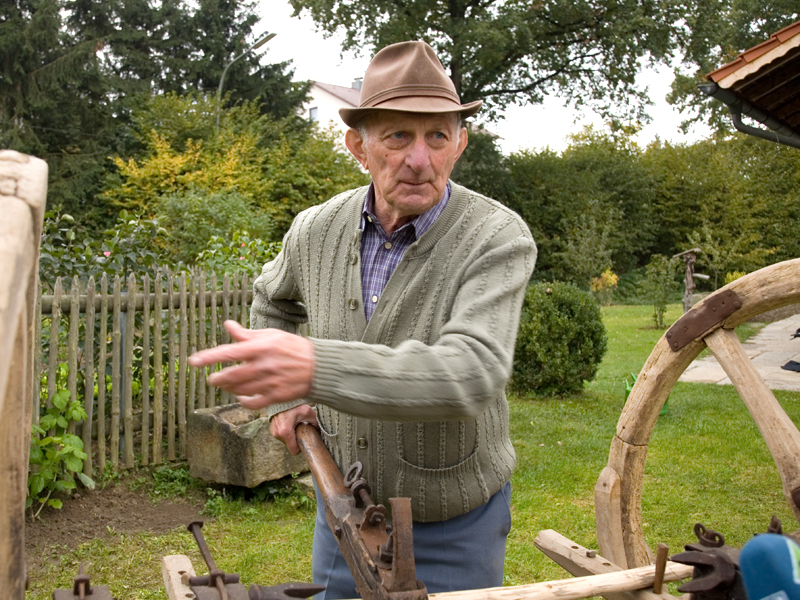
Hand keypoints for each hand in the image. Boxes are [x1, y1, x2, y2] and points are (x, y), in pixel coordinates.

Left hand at [188, 320, 314, 408]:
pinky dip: (243, 400)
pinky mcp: (275, 396)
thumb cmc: (292, 347)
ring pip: (239, 390)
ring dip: (229, 388)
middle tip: (212, 379)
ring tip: (226, 385)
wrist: (318, 366)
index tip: (194, 361)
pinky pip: (253, 402)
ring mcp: (269, 382)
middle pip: (230, 376)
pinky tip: (241, 396)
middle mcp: (262, 365)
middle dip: (217, 378)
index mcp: (260, 348)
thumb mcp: (271, 335)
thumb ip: (247, 334)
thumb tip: (228, 325)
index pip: (228, 352)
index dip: (209, 357)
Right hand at [270, 404, 318, 454]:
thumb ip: (316, 422)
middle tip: (301, 430)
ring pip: (286, 441)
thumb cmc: (294, 404)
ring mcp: (273, 432)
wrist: (283, 397)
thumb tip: (322, 430)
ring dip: (291, 436)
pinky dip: (286, 432)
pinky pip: (281, 436)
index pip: (294, 451)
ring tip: (295, 426)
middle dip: (296, 440)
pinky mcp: (272, 429)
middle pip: (290, 445)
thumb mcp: (308, 413)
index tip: (304, 441)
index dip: (301, 447)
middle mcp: (277, 433)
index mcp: (285, 432)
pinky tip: (290, 424)